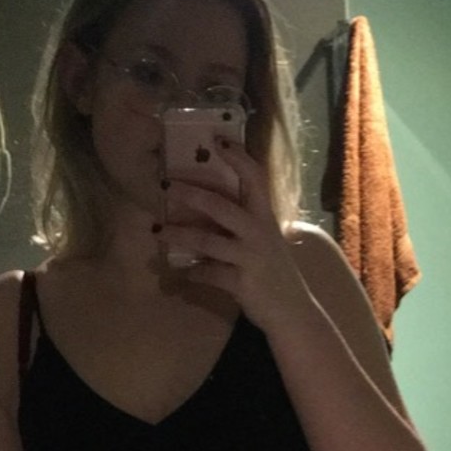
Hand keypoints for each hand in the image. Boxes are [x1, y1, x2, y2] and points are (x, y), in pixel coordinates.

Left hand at [161, 141, 314, 334]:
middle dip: (191, 194)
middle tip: (166, 185)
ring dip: (179, 234)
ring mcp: (250, 258)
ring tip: (158, 231)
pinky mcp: (241, 283)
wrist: (292, 311)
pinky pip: (208, 273)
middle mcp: (258, 233)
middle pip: (220, 206)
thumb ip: (245, 223)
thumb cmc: (274, 273)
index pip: (255, 178)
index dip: (237, 157)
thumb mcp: (266, 241)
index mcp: (265, 217)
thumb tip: (209, 207)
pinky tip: (181, 273)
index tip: (217, 139)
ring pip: (207, 241)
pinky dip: (193, 272)